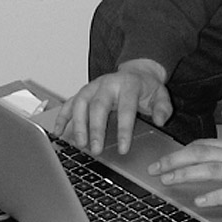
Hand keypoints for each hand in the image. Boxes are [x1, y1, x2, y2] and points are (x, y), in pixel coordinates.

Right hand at [53, 59, 171, 155]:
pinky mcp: (84, 92)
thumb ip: (163, 108)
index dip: (124, 129)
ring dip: (77, 124)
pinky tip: (58, 132)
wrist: (135, 72)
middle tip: (95, 149)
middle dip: (95, 128)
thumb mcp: (160, 94)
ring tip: (80, 144)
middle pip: (98, 105)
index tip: (123, 148)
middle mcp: (107, 83)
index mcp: (128, 85)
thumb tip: (160, 120)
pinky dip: (62, 117)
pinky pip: (70, 103)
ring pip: (80, 103)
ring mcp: (93, 87)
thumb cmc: (146, 87)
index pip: (126, 108)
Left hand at [147, 137, 221, 209]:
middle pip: (200, 153)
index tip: (163, 159)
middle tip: (154, 169)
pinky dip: (214, 195)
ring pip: (211, 168)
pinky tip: (200, 200)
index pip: (203, 144)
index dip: (180, 151)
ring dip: (186, 174)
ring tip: (167, 180)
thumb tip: (215, 160)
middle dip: (174, 160)